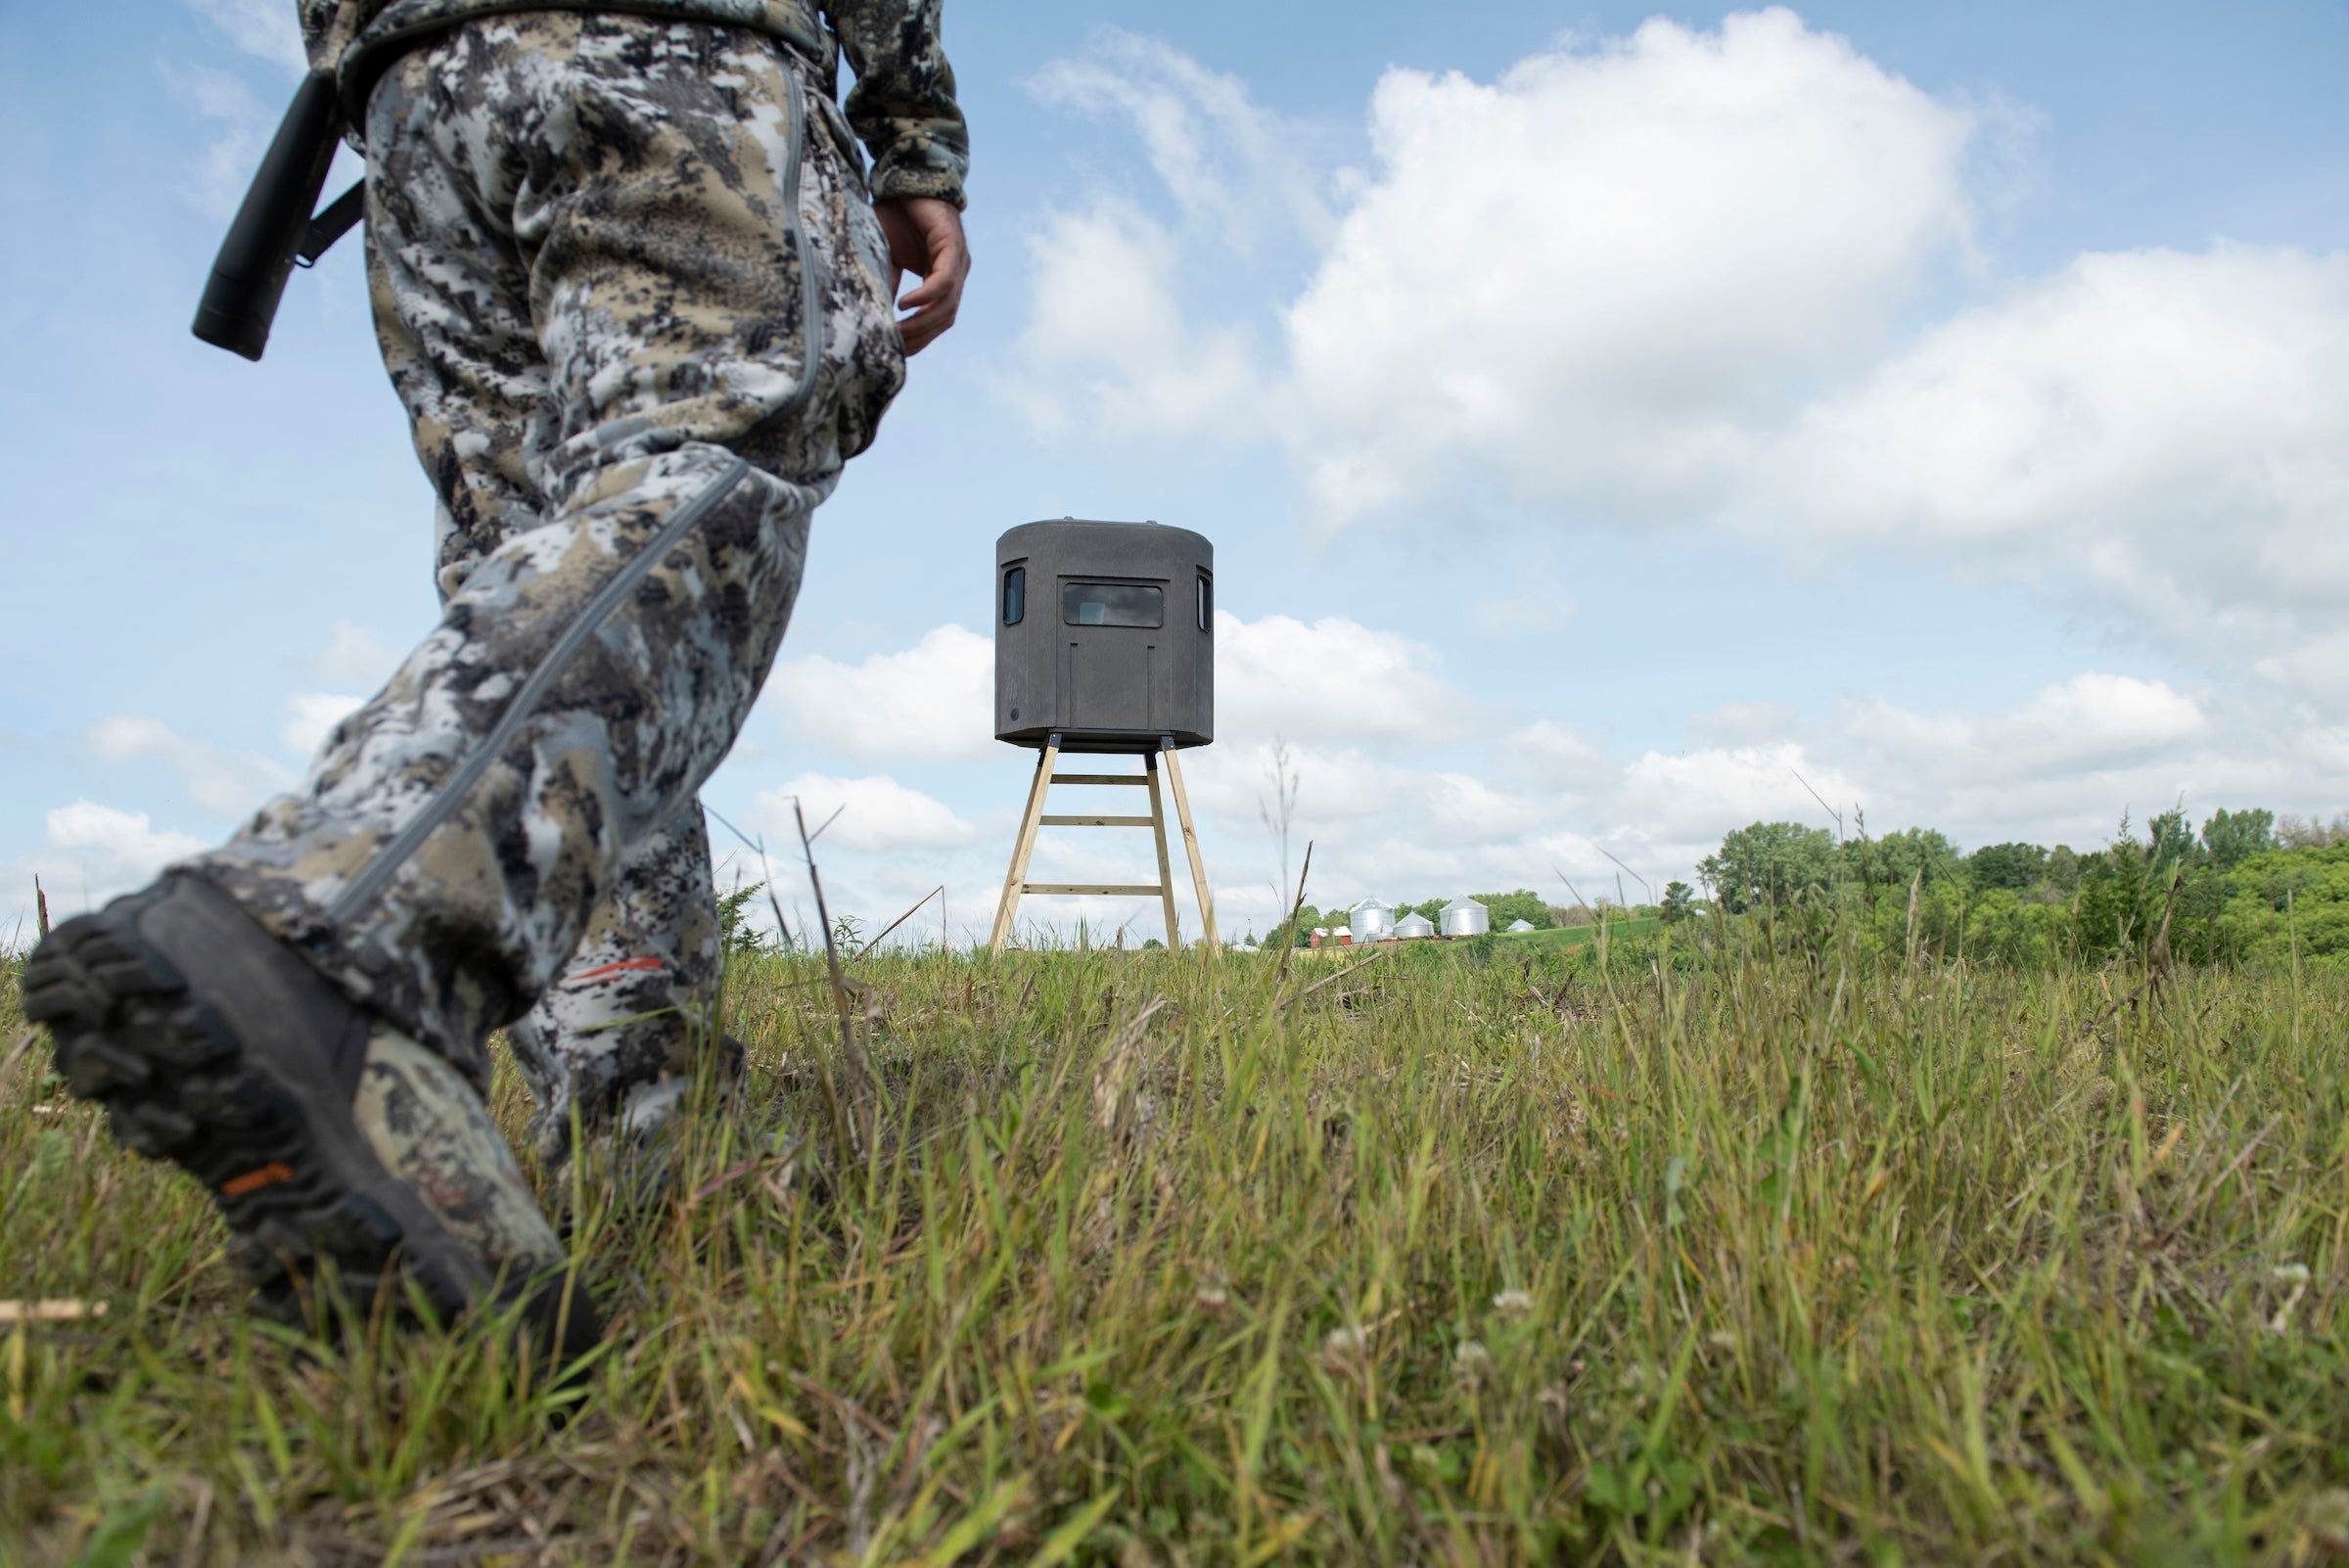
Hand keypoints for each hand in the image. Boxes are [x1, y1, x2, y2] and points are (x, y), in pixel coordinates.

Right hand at [874, 196, 968, 354]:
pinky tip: (905, 304)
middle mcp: (955, 272)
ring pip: (947, 305)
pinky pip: (943, 281)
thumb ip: (888, 281)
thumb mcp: (888, 254)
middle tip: (896, 348)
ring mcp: (957, 260)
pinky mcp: (952, 245)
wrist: (906, 176)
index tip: (897, 351)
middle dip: (920, 337)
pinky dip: (925, 296)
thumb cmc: (898, 214)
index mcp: (943, 277)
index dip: (920, 338)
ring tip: (898, 333)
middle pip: (944, 318)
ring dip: (922, 323)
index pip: (937, 319)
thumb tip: (878, 313)